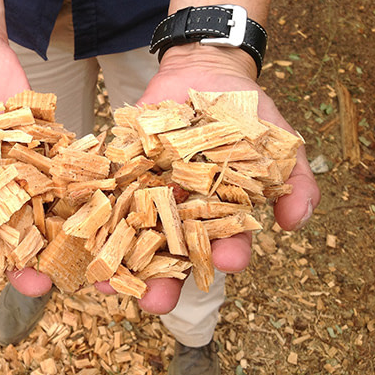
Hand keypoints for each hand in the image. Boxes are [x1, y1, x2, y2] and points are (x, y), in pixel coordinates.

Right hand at [0, 39, 53, 296]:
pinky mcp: (44, 156)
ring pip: (36, 214)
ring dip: (53, 239)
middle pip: (2, 234)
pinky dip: (76, 194)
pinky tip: (92, 211)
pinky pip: (61, 178)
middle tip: (39, 283)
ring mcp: (17, 176)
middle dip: (20, 261)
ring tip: (71, 259)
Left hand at [95, 44, 320, 313]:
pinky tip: (79, 232)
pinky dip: (90, 213)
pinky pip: (102, 195)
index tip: (227, 263)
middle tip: (153, 303)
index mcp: (216, 215)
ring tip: (103, 283)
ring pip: (130, 234)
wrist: (204, 72)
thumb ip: (294, 180)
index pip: (222, 243)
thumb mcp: (278, 142)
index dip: (225, 255)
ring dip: (117, 261)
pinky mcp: (119, 172)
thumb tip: (295, 222)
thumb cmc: (246, 113)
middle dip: (162, 281)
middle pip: (170, 254)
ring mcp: (145, 194)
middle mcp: (178, 212)